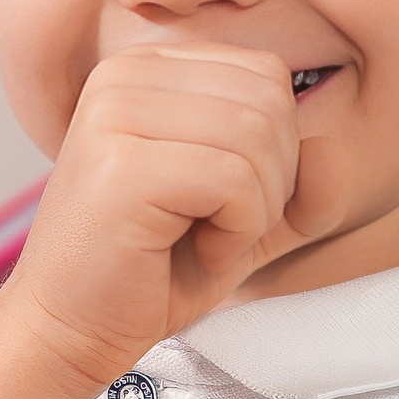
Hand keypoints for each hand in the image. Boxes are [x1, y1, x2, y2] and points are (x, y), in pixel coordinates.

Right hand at [0, 45, 350, 390]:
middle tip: (213, 227)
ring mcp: (117, 112)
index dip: (275, 153)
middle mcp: (126, 73)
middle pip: (270, 100)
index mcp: (150, 67)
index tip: (219, 204)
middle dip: (269, 181)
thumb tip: (331, 148)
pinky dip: (234, 231)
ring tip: (198, 239)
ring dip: (251, 211)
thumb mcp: (245, 219)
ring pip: (258, 136)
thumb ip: (301, 185)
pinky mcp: (121, 163)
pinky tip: (189, 249)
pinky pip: (234, 180)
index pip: (267, 76)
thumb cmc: (149, 273)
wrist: (68, 331)